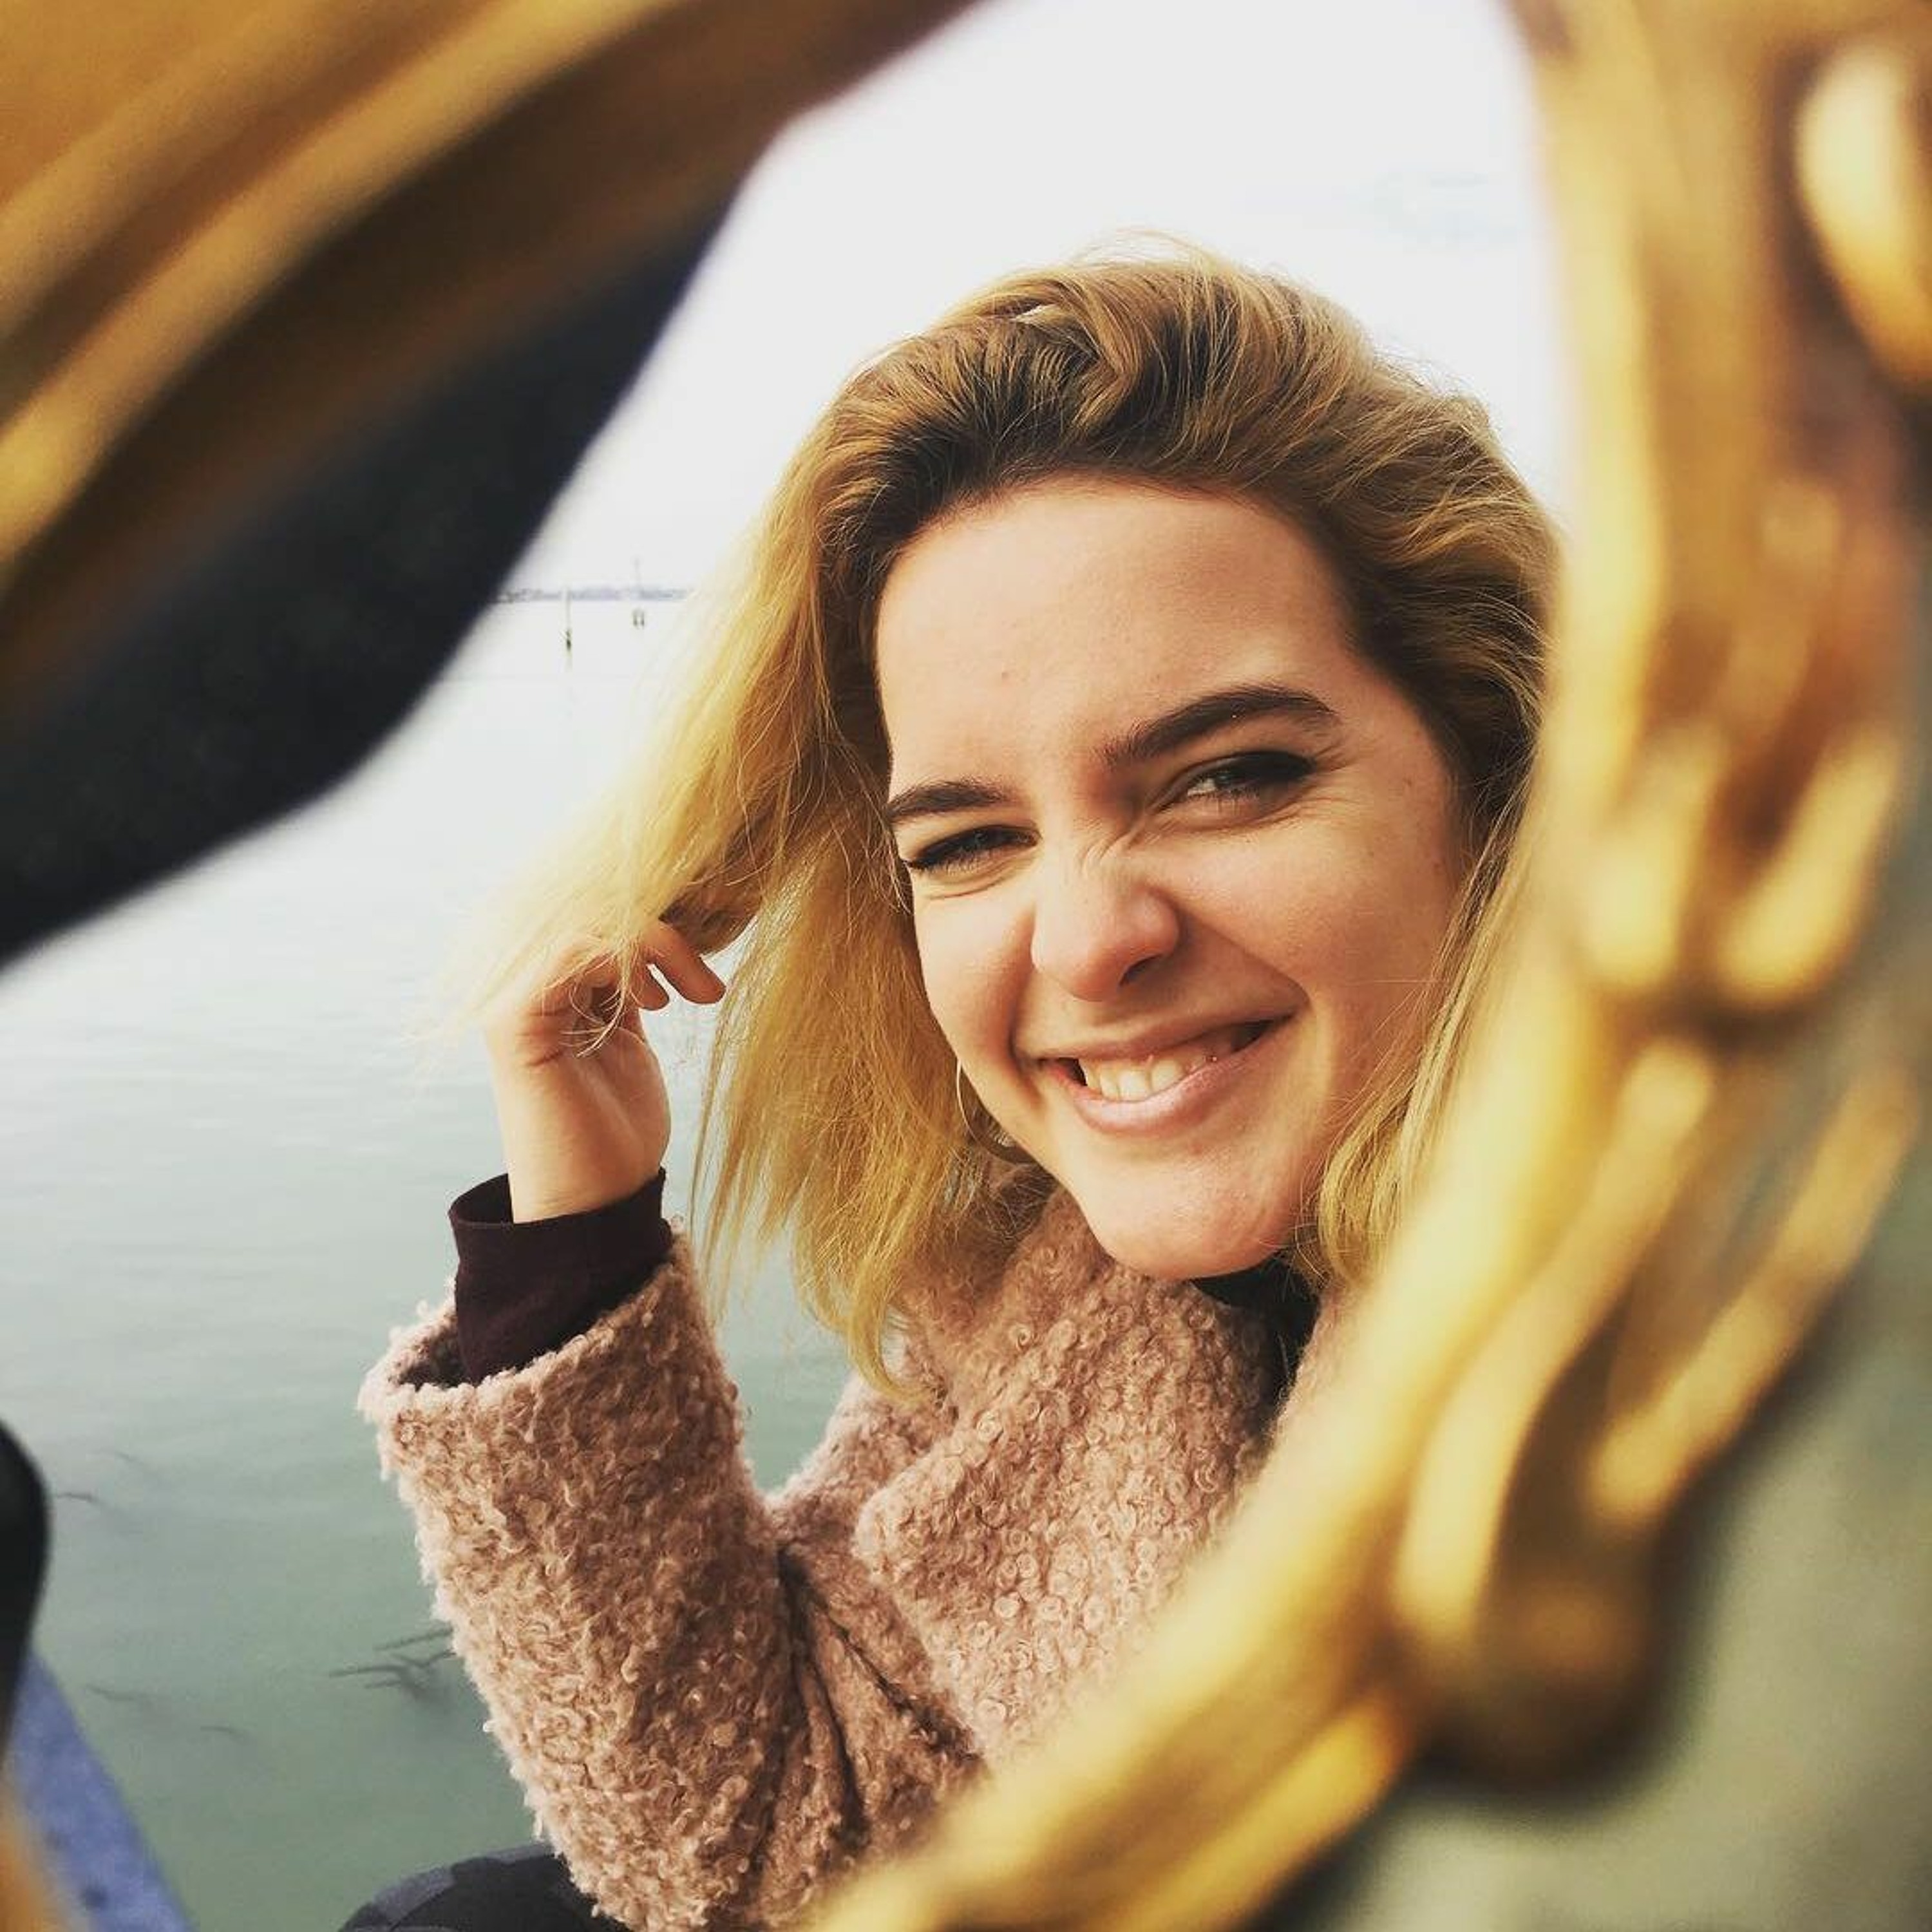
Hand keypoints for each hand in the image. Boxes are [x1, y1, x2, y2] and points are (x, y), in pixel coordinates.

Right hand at [478, 924, 724, 1221]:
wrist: (597, 1205)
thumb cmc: (616, 1136)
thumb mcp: (628, 1047)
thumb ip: (625, 994)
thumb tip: (652, 945)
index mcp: (548, 996)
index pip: (597, 922)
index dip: (656, 927)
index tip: (703, 972)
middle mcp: (522, 992)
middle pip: (590, 913)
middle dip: (661, 931)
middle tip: (706, 982)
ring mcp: (513, 1005)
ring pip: (585, 924)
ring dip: (653, 945)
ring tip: (694, 992)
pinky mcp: (514, 1023)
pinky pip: (569, 952)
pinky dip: (623, 959)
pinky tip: (653, 1002)